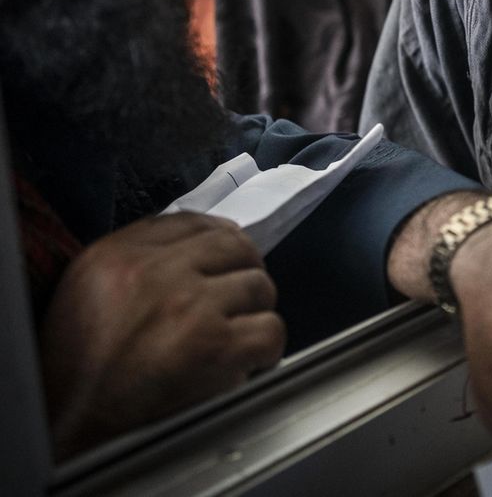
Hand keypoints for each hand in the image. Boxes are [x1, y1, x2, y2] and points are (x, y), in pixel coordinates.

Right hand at [40, 213, 284, 459]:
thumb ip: (142, 257)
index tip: (227, 262)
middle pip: (238, 247)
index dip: (221, 242)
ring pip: (260, 287)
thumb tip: (210, 240)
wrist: (67, 423)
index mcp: (122, 254)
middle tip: (238, 304)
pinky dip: (266, 351)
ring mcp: (190, 305)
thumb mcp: (89, 286)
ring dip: (254, 315)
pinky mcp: (215, 345)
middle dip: (245, 274)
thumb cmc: (77, 366)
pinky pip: (271, 330)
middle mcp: (158, 271)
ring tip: (233, 340)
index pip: (195, 223)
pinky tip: (245, 364)